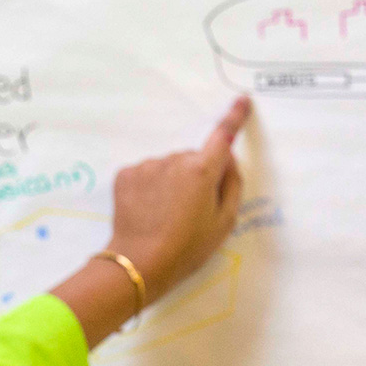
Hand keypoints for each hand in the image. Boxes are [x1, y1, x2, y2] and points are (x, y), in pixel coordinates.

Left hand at [50, 96, 252, 347]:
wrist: (139, 264)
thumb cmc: (188, 249)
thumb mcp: (224, 223)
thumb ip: (232, 185)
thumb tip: (228, 160)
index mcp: (202, 171)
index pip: (222, 136)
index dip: (234, 118)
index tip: (241, 101)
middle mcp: (173, 160)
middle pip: (193, 160)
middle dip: (196, 177)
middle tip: (191, 211)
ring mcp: (146, 166)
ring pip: (168, 168)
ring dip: (171, 183)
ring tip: (166, 215)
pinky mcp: (125, 175)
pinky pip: (146, 175)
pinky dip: (149, 188)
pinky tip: (148, 211)